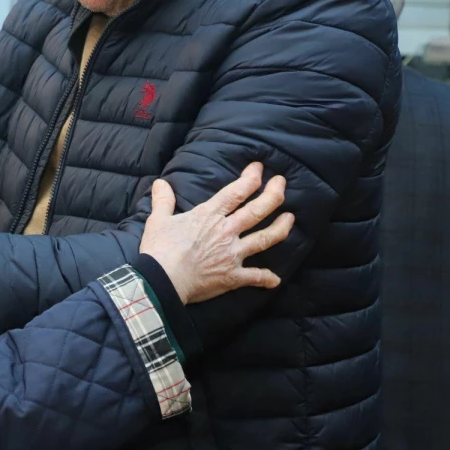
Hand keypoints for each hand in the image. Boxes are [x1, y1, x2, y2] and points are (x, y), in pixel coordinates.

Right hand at [141, 162, 293, 304]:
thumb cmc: (160, 248)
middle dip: (273, 194)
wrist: (163, 279)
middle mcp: (226, 231)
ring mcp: (232, 254)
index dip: (250, 179)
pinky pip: (255, 276)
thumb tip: (161, 182)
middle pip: (257, 210)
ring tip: (291, 218)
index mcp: (209, 216)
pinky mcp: (233, 276)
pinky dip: (266, 278)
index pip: (236, 192)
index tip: (259, 168)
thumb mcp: (158, 220)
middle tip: (282, 183)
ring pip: (264, 239)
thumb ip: (163, 200)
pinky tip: (276, 280)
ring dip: (280, 228)